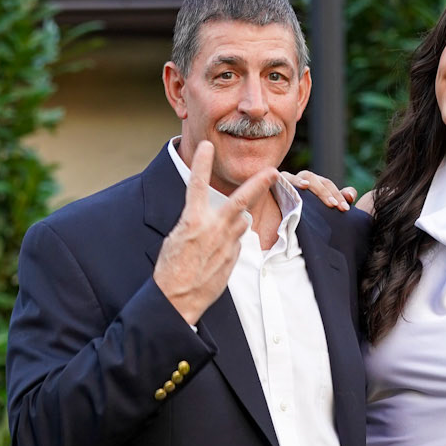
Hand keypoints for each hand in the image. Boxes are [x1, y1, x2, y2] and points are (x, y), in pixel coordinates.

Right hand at [154, 141, 277, 324]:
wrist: (177, 299)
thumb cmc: (172, 269)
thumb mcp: (176, 239)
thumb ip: (194, 222)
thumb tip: (208, 216)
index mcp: (192, 220)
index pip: (197, 184)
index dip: (202, 163)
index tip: (207, 146)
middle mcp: (212, 229)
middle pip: (241, 200)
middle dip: (259, 183)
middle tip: (273, 171)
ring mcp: (226, 244)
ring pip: (240, 223)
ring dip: (235, 222)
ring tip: (220, 233)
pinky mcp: (233, 258)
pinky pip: (236, 243)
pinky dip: (230, 243)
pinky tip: (216, 255)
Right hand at [282, 170, 358, 213]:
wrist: (284, 225)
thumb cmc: (309, 216)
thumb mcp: (326, 209)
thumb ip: (341, 200)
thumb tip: (351, 196)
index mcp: (316, 183)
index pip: (328, 185)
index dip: (338, 195)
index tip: (345, 209)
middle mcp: (304, 179)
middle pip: (316, 180)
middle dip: (325, 192)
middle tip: (334, 205)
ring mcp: (290, 181)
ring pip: (301, 176)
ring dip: (308, 184)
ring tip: (310, 188)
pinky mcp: (278, 184)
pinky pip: (283, 179)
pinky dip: (291, 181)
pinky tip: (301, 186)